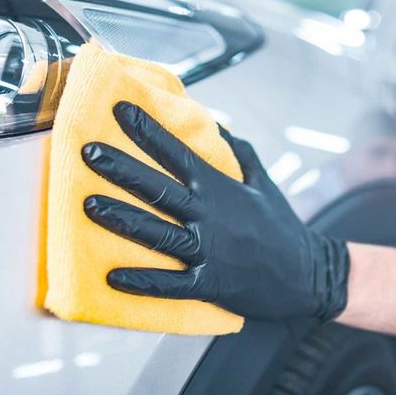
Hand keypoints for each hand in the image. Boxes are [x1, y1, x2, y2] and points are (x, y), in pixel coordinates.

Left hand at [81, 101, 349, 320]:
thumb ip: (239, 152)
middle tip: (88, 151)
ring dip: (122, 219)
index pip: (179, 154)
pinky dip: (143, 282)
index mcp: (221, 189)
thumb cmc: (281, 224)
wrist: (307, 274)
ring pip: (158, 233)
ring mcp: (210, 252)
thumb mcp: (263, 181)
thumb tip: (216, 124)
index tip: (120, 109)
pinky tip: (113, 277)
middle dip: (122, 169)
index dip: (149, 130)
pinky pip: (172, 284)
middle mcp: (211, 217)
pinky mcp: (211, 284)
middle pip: (159, 189)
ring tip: (89, 204)